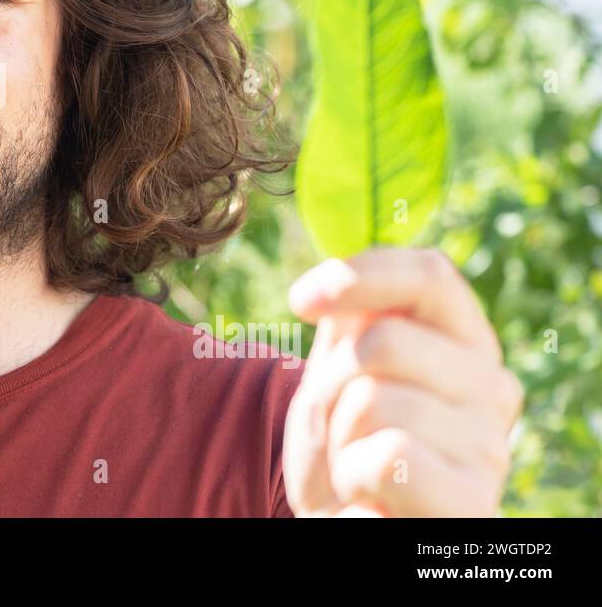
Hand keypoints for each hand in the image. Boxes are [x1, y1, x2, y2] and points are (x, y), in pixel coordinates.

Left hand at [282, 247, 523, 516]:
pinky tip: (366, 495)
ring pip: (373, 401)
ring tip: (353, 462)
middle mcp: (494, 390)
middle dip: (333, 382)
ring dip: (338, 436)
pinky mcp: (471, 505)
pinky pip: (385, 462)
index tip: (300, 300)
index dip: (359, 275)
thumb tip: (337, 274)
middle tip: (339, 424)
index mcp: (467, 343)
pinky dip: (352, 476)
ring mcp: (490, 451)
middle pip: (383, 342)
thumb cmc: (345, 440)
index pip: (429, 276)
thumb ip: (352, 315)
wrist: (346, 520)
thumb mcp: (341, 367)